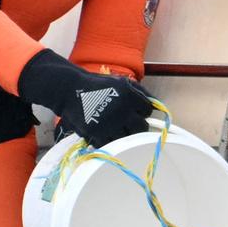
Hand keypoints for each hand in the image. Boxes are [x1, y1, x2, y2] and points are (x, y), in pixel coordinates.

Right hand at [19, 52, 156, 146]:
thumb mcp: (121, 82)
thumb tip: (157, 105)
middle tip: (127, 122)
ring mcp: (109, 124)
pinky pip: (111, 144)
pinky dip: (109, 140)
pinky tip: (105, 131)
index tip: (133, 110)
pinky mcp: (96, 133)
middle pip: (141, 128)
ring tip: (115, 126)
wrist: (70, 90)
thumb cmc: (98, 85)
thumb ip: (141, 92)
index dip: (141, 111)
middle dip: (136, 126)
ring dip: (124, 134)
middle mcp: (121, 110)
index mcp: (129, 96)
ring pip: (128, 139)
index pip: (148, 111)